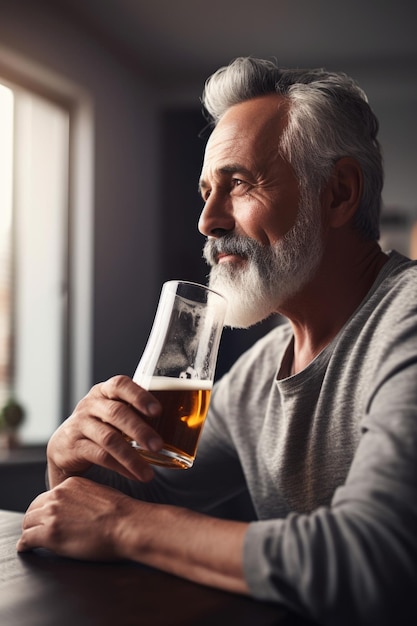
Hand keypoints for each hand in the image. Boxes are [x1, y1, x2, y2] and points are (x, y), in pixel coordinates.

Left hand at [17, 476, 138, 560]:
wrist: (127, 525)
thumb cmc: (122, 513)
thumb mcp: (99, 494)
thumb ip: (82, 498)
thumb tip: (75, 510)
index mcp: (71, 484)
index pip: (48, 496)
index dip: (46, 510)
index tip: (47, 518)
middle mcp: (58, 495)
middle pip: (34, 508)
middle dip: (34, 520)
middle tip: (35, 530)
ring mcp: (53, 514)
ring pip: (27, 523)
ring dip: (29, 532)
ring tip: (31, 541)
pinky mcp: (50, 533)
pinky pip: (27, 539)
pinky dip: (25, 545)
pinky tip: (27, 549)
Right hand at [47, 375, 162, 485]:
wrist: (65, 446)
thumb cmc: (101, 426)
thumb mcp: (116, 414)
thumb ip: (138, 413)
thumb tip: (182, 423)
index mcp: (105, 391)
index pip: (120, 385)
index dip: (139, 396)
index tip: (158, 411)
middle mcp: (90, 404)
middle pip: (117, 413)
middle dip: (140, 430)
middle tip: (159, 446)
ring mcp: (79, 424)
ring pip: (109, 438)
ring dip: (132, 456)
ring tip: (149, 473)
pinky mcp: (72, 446)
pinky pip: (99, 456)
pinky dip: (120, 467)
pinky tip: (135, 475)